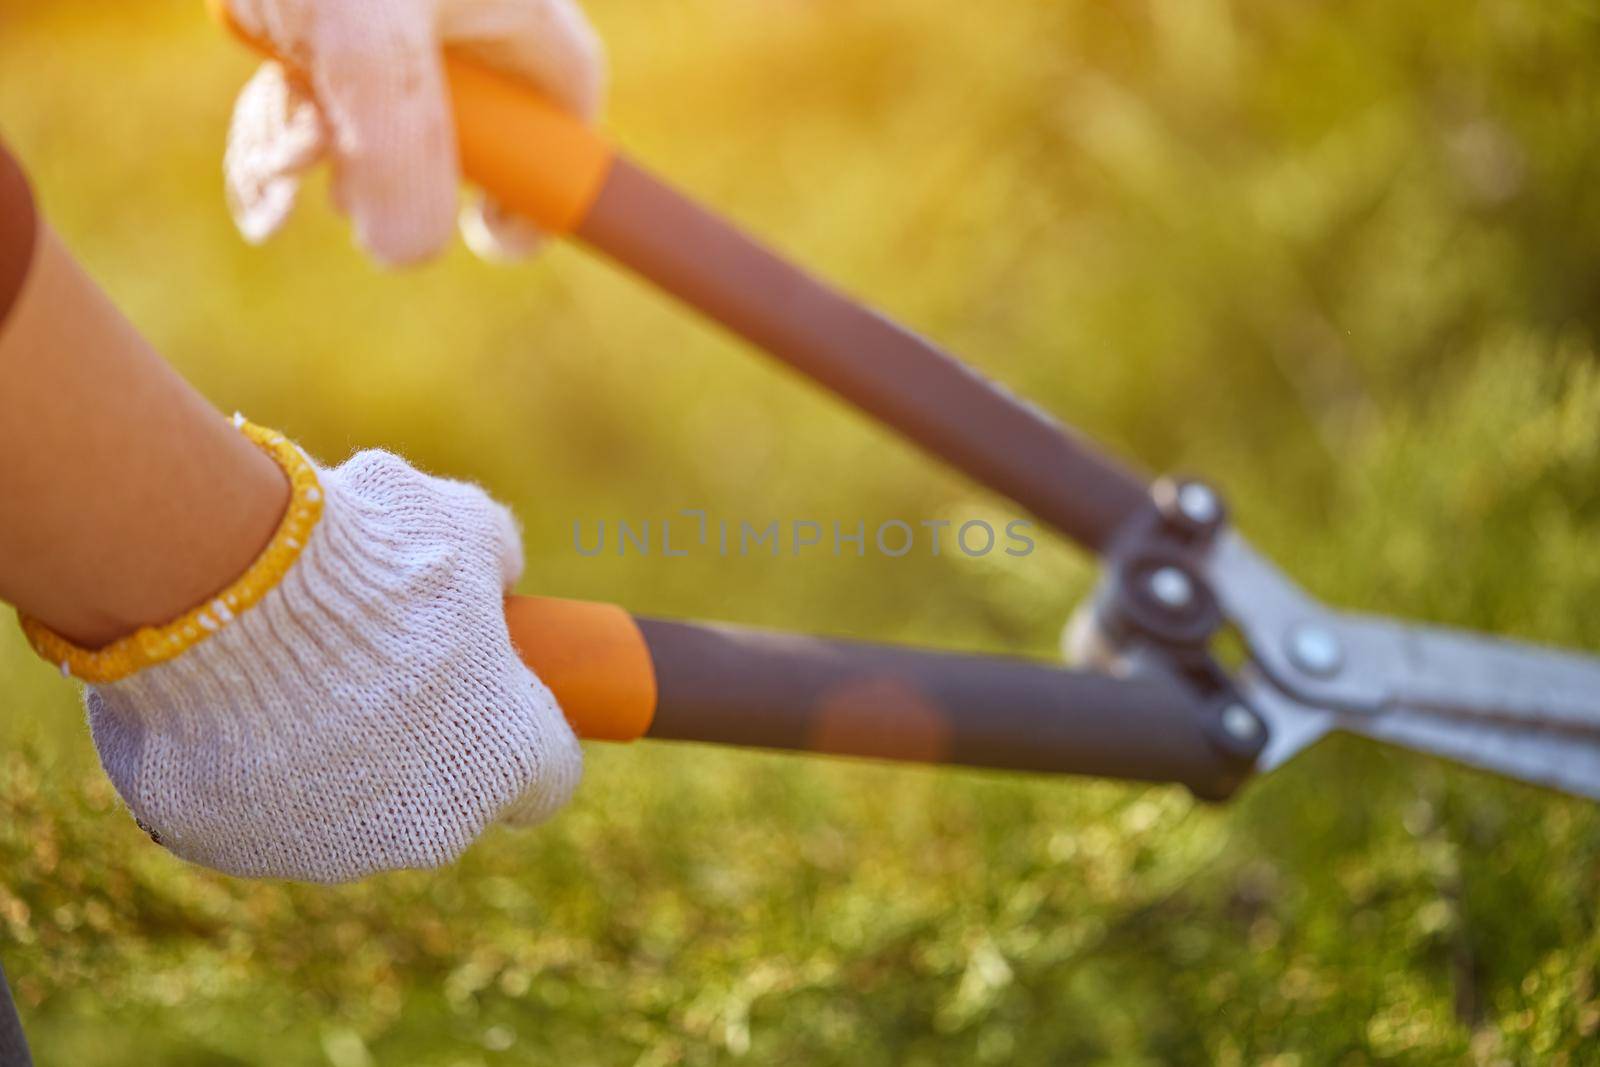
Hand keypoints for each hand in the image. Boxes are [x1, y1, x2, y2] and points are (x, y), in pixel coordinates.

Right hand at [76, 432, 580, 882]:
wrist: (220, 584)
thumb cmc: (363, 556)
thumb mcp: (458, 522)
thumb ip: (497, 552)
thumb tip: (501, 570)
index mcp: (506, 761)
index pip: (547, 777)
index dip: (524, 733)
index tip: (495, 697)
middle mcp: (429, 830)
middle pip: (446, 802)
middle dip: (421, 747)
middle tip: (377, 671)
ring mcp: (326, 850)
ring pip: (344, 815)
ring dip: (332, 763)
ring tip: (289, 675)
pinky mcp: (232, 847)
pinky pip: (248, 810)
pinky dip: (242, 768)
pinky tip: (225, 705)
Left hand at [222, 0, 604, 265]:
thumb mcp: (365, 35)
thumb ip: (403, 155)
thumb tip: (406, 255)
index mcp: (511, 8)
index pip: (565, 114)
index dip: (547, 187)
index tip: (491, 238)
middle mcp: (455, 10)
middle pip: (459, 134)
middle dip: (394, 180)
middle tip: (344, 195)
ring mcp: (382, 9)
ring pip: (373, 123)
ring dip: (322, 162)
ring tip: (274, 160)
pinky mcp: (314, 7)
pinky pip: (313, 96)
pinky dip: (283, 135)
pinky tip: (256, 167)